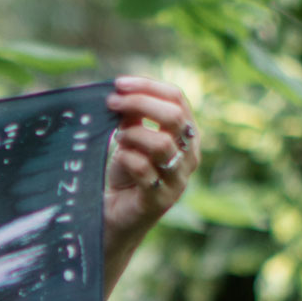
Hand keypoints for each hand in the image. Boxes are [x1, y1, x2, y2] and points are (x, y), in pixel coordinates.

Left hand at [104, 74, 198, 234]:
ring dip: (133, 134)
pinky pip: (146, 170)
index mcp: (186, 135)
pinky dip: (127, 158)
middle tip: (112, 103)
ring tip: (117, 138)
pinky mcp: (160, 200)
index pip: (177, 99)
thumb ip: (132, 117)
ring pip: (162, 144)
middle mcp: (189, 156)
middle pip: (174, 116)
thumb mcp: (129, 139)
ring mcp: (177, 180)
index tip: (119, 84)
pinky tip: (118, 158)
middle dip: (140, 103)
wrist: (116, 216)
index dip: (148, 86)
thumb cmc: (126, 174)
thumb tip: (123, 93)